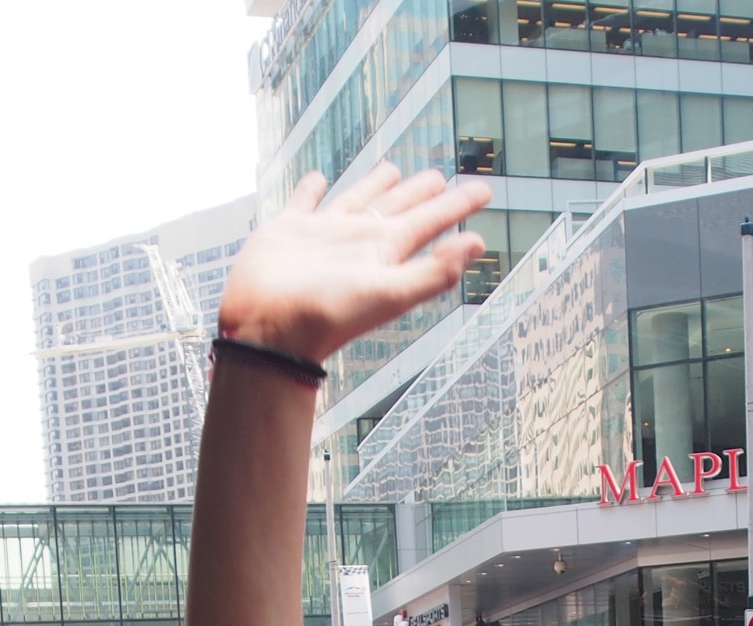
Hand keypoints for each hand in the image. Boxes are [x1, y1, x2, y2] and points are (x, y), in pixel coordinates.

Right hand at [214, 165, 490, 367]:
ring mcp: (324, 235)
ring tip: (391, 168)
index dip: (458, 206)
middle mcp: (359, 241)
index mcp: (385, 253)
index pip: (430, 222)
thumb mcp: (389, 293)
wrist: (268, 329)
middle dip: (420, 192)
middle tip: (439, 176)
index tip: (484, 190)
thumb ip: (433, 271)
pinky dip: (311, 189)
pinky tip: (318, 178)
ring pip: (357, 200)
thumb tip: (478, 243)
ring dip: (375, 185)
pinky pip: (304, 202)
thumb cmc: (327, 315)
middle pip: (398, 208)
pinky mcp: (288, 230)